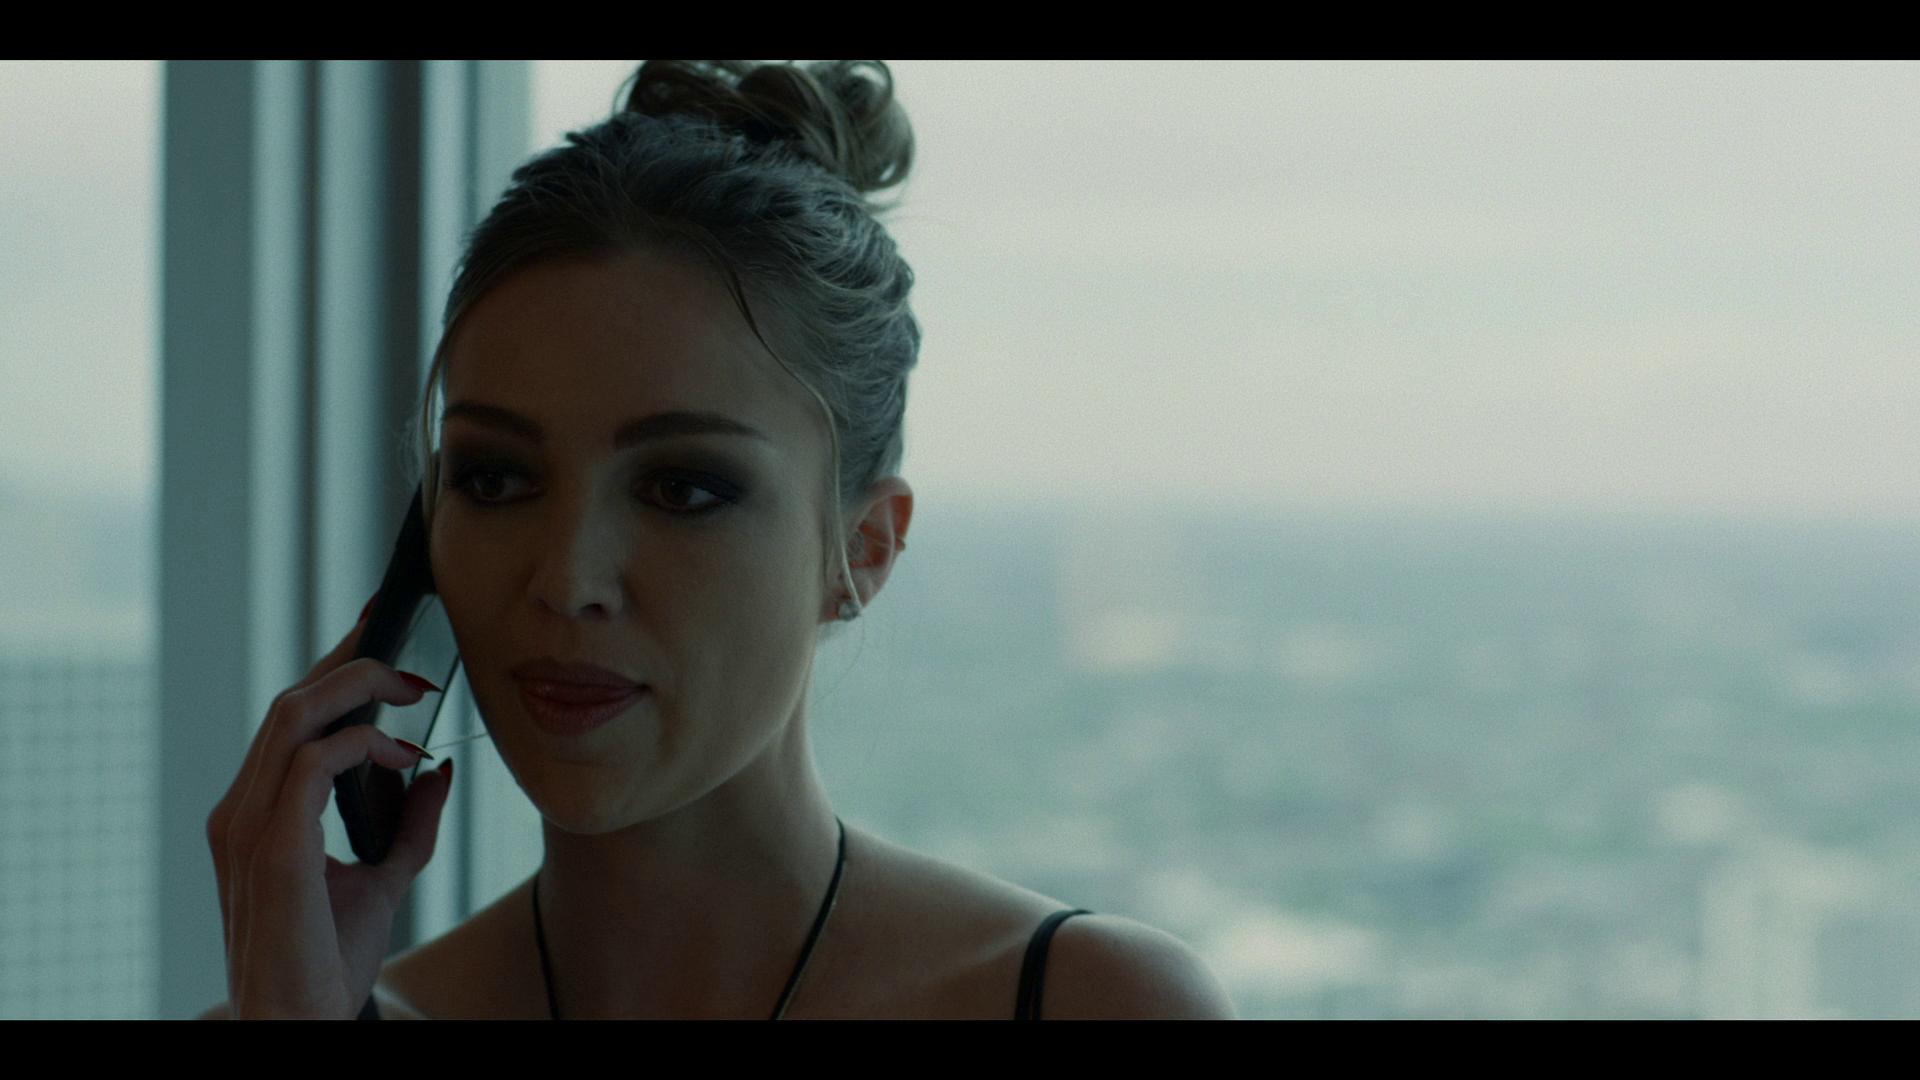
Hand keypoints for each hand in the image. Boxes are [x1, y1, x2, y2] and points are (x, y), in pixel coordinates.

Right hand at [205, 600, 454, 1018]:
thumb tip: (441, 770)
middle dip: (352, 660)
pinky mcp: (273, 847)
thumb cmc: (328, 959)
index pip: (291, 720)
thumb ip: (409, 824)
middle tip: (413, 651)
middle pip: (291, 702)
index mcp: (256, 813)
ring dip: (359, 687)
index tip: (384, 638)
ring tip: (414, 690)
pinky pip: (312, 762)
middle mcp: (240, 810)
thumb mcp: (382, 878)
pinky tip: (404, 754)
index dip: (335, 670)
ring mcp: (247, 826)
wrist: (300, 1021)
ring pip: (294, 715)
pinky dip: (364, 744)